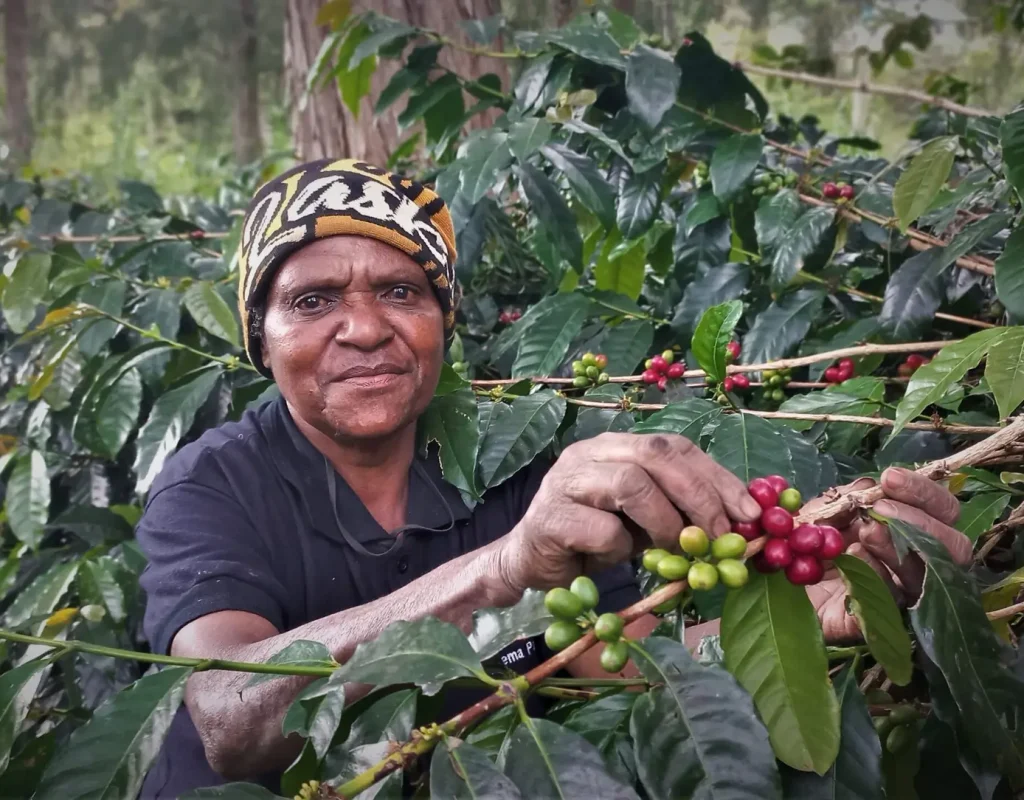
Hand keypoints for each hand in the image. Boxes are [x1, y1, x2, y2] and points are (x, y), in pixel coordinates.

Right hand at [496, 432, 762, 592]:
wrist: (530, 563)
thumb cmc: (593, 539)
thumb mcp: (645, 521)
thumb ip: (681, 511)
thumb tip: (742, 520)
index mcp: (617, 446)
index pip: (676, 446)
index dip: (718, 477)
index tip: (750, 512)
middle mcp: (590, 452)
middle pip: (655, 454)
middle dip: (698, 495)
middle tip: (719, 535)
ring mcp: (566, 480)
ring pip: (629, 483)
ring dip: (663, 522)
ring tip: (671, 550)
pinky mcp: (550, 517)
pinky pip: (600, 528)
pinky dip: (619, 549)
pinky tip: (612, 558)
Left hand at [805, 467, 968, 641]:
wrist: (773, 584)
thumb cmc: (804, 542)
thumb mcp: (822, 511)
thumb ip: (847, 497)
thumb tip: (871, 487)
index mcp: (911, 530)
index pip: (942, 510)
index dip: (922, 491)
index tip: (890, 478)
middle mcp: (918, 564)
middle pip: (954, 545)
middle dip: (919, 521)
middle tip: (880, 510)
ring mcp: (902, 595)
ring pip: (927, 576)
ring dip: (898, 547)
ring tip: (865, 532)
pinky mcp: (878, 621)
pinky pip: (891, 602)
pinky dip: (876, 575)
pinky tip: (854, 556)